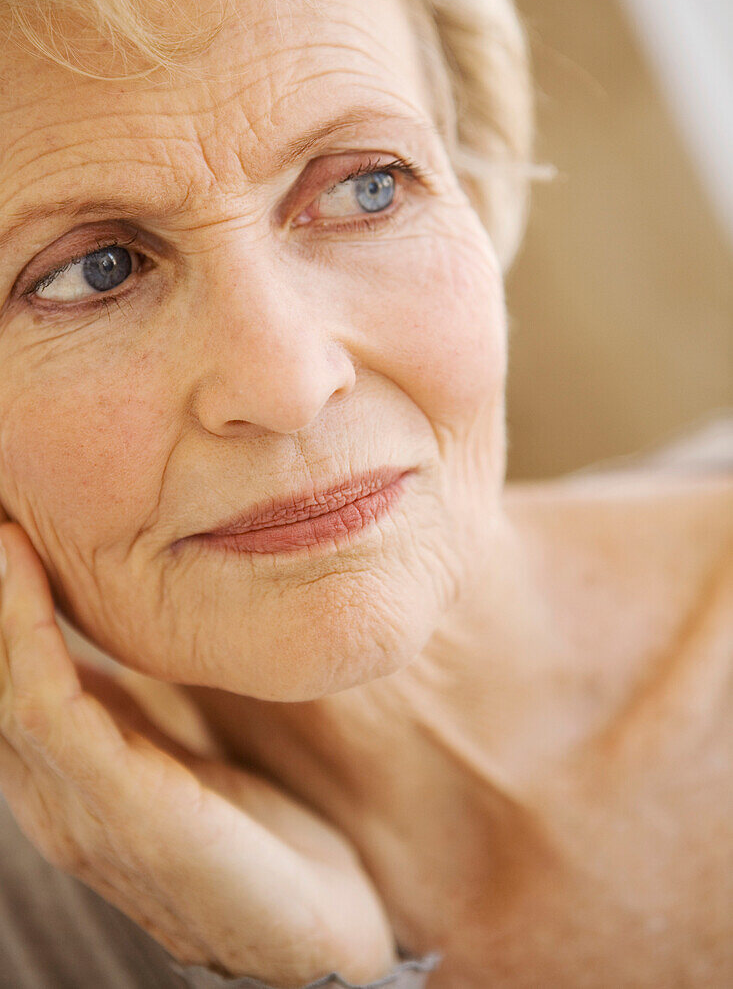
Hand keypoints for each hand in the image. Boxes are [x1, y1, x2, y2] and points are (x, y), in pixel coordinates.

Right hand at [0, 522, 397, 987]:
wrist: (321, 939)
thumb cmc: (257, 842)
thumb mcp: (189, 756)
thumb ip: (143, 707)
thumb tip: (125, 628)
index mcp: (73, 774)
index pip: (10, 671)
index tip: (0, 517)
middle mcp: (57, 790)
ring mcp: (81, 806)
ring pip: (4, 682)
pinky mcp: (127, 814)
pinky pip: (52, 711)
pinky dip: (25, 636)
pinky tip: (19, 573)